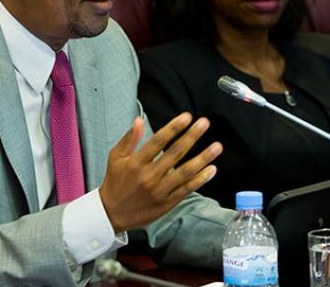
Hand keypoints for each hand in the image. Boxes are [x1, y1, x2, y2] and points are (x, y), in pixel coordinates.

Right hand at [98, 113, 222, 232]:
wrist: (112, 213)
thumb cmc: (115, 181)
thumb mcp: (115, 157)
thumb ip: (129, 139)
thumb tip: (139, 120)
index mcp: (136, 162)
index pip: (158, 140)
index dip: (174, 127)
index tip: (187, 117)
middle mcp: (149, 176)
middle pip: (175, 153)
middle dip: (192, 136)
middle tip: (205, 123)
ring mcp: (160, 190)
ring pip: (185, 172)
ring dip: (203, 158)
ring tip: (217, 146)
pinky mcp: (167, 203)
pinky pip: (187, 189)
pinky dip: (200, 179)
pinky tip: (211, 169)